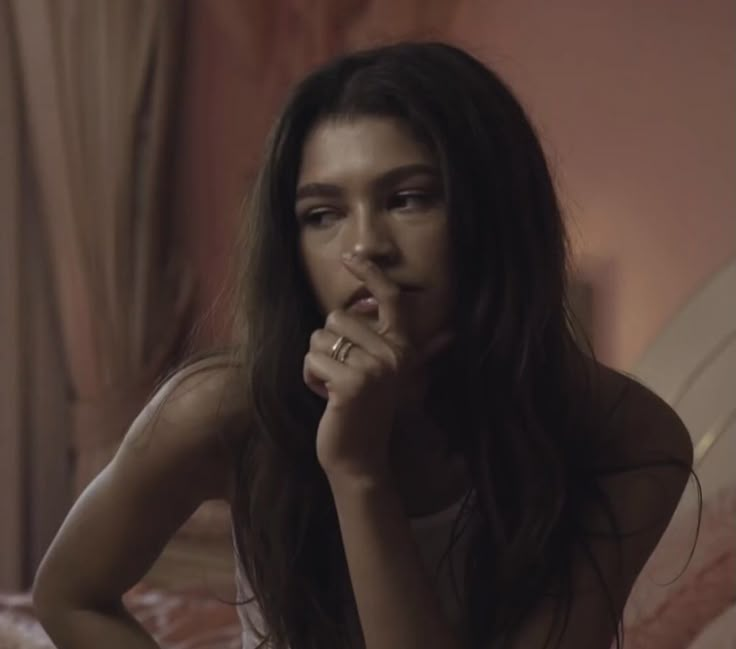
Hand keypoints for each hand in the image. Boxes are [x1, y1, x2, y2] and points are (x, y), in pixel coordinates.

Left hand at [303, 253, 452, 483]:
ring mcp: (375, 368)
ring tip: (335, 388)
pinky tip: (327, 399)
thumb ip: (420, 353)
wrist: (358, 459)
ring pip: (320, 337)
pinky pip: (311, 360)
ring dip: (317, 363)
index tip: (350, 256)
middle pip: (336, 317)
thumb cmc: (366, 412)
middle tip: (343, 376)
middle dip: (328, 345)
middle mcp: (395, 354)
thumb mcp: (391, 377)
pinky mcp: (352, 384)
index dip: (370, 273)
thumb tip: (451, 335)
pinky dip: (310, 379)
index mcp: (404, 347)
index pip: (390, 298)